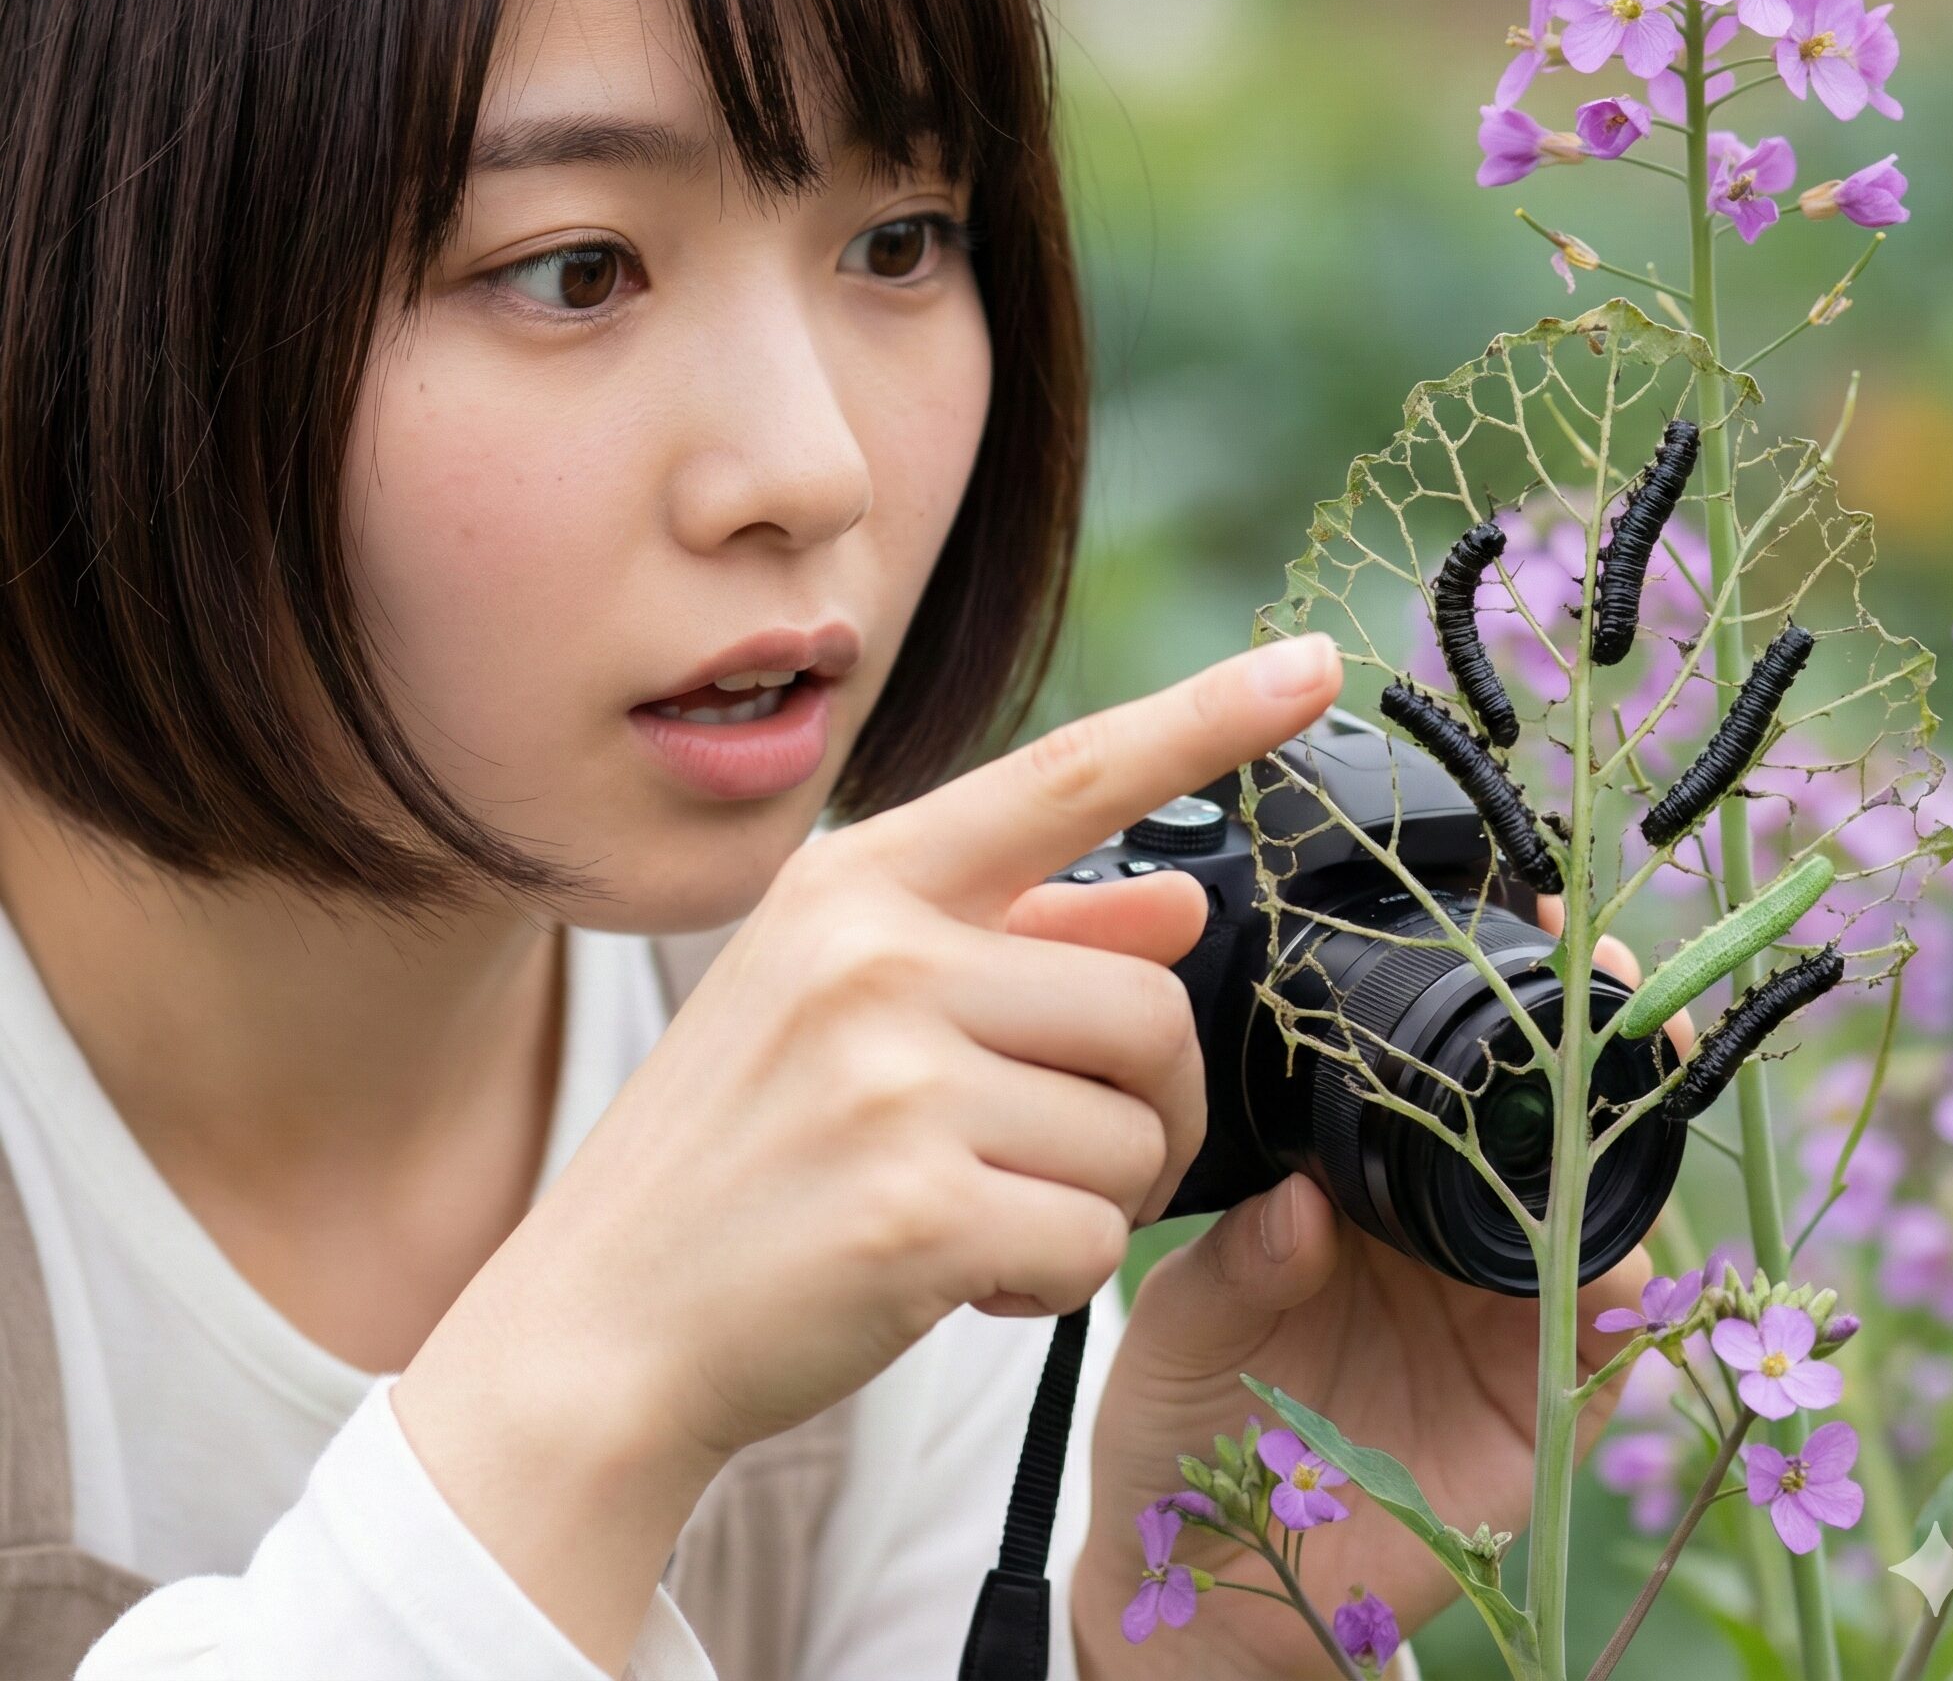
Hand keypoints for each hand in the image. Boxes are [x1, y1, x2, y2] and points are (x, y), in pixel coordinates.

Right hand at [392, 632, 1343, 1671]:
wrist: (599, 1326)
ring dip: (1092, 1200)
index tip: (1314, 664)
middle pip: (1150, 1009)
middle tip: (1070, 1155)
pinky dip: (1052, 1281)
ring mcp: (890, 1080)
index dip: (1206, 716)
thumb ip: (1015, 940)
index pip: (1068, 775)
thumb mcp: (844, 1006)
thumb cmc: (740, 1154)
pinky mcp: (915, 1211)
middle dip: (1147, 1106)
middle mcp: (875, 957)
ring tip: (980, 1210)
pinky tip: (962, 1276)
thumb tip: (1177, 903)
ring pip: (1133, 1137)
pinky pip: (1092, 1245)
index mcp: (858, 884)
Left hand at [1072, 903, 1693, 1679]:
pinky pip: (1610, 1349)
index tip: (1523, 928)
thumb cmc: (1184, 1423)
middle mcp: (1445, 1239)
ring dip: (1627, 1159)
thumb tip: (1302, 1202)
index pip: (1443, 1081)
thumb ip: (1243, 1260)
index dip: (1490, 1009)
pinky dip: (1629, 1305)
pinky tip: (1615, 1268)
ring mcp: (1499, 1320)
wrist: (1207, 1582)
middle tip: (1605, 984)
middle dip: (1593, 1050)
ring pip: (1601, 1221)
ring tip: (1626, 1101)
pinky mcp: (1538, 1413)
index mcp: (1365, 1188)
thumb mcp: (1187, 1318)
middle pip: (1545, 1129)